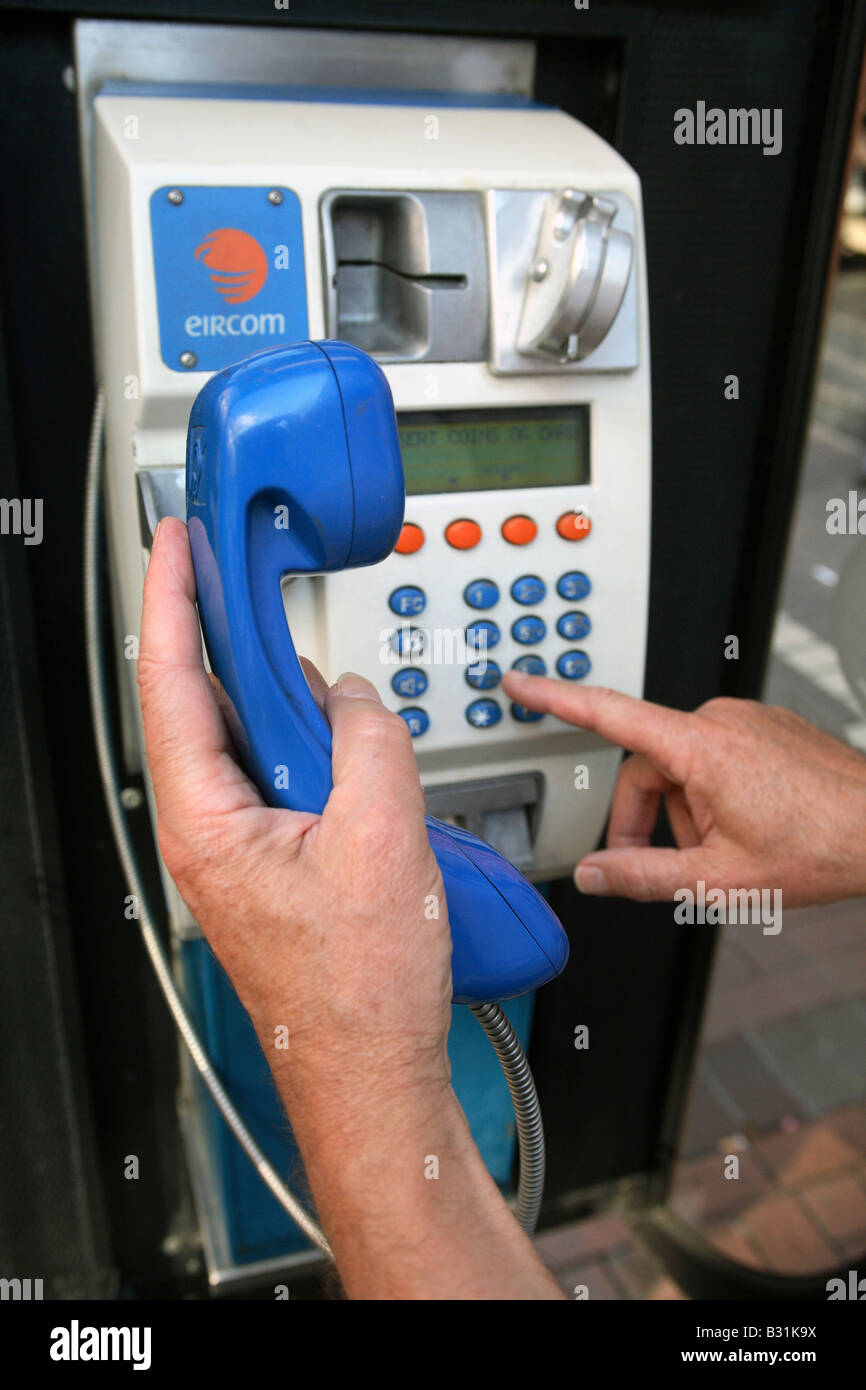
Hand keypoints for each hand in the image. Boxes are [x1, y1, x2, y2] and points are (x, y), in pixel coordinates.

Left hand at [138, 519, 562, 1298]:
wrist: (371, 1066)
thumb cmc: (358, 987)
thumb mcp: (382, 836)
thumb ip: (366, 738)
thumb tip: (351, 697)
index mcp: (207, 820)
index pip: (171, 683)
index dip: (171, 601)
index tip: (175, 545)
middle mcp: (207, 831)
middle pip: (207, 705)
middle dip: (242, 649)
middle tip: (268, 599)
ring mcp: (236, 847)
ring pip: (250, 742)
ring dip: (290, 709)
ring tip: (335, 708)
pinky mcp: (269, 860)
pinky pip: (280, 780)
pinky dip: (311, 751)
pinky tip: (349, 755)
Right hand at [502, 672, 865, 907]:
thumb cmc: (821, 845)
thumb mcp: (718, 880)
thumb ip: (643, 877)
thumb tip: (595, 876)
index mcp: (699, 747)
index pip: (607, 713)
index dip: (554, 698)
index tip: (519, 682)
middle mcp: (720, 719)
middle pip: (646, 764)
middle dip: (648, 818)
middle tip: (672, 866)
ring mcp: (746, 720)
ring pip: (683, 766)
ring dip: (687, 812)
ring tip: (731, 851)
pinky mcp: (766, 727)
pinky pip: (716, 757)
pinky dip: (715, 796)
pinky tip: (750, 828)